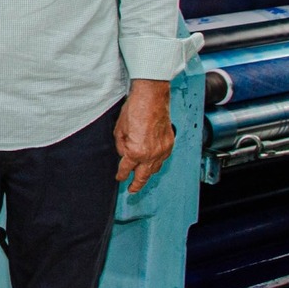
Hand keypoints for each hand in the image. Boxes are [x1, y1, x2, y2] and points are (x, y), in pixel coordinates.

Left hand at [114, 79, 174, 193]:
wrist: (152, 97)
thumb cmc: (135, 109)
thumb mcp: (119, 129)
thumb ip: (120, 145)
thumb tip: (123, 153)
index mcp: (136, 152)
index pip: (126, 169)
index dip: (121, 175)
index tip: (119, 178)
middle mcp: (151, 154)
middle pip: (143, 176)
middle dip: (136, 184)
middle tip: (132, 190)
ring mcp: (162, 150)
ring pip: (155, 169)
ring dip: (148, 175)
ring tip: (142, 179)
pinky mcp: (169, 143)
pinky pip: (163, 159)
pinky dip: (157, 163)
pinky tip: (153, 163)